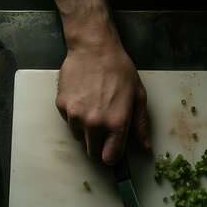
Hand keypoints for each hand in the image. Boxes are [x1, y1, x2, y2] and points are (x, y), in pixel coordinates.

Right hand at [55, 41, 150, 164]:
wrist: (94, 48)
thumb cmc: (119, 69)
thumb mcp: (138, 96)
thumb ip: (140, 125)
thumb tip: (145, 147)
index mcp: (116, 123)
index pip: (111, 158)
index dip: (113, 156)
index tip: (114, 149)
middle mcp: (94, 123)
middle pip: (92, 153)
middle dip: (99, 146)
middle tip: (104, 129)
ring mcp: (75, 115)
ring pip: (79, 138)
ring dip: (86, 130)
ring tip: (94, 108)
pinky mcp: (61, 106)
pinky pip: (68, 121)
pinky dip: (75, 116)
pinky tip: (84, 98)